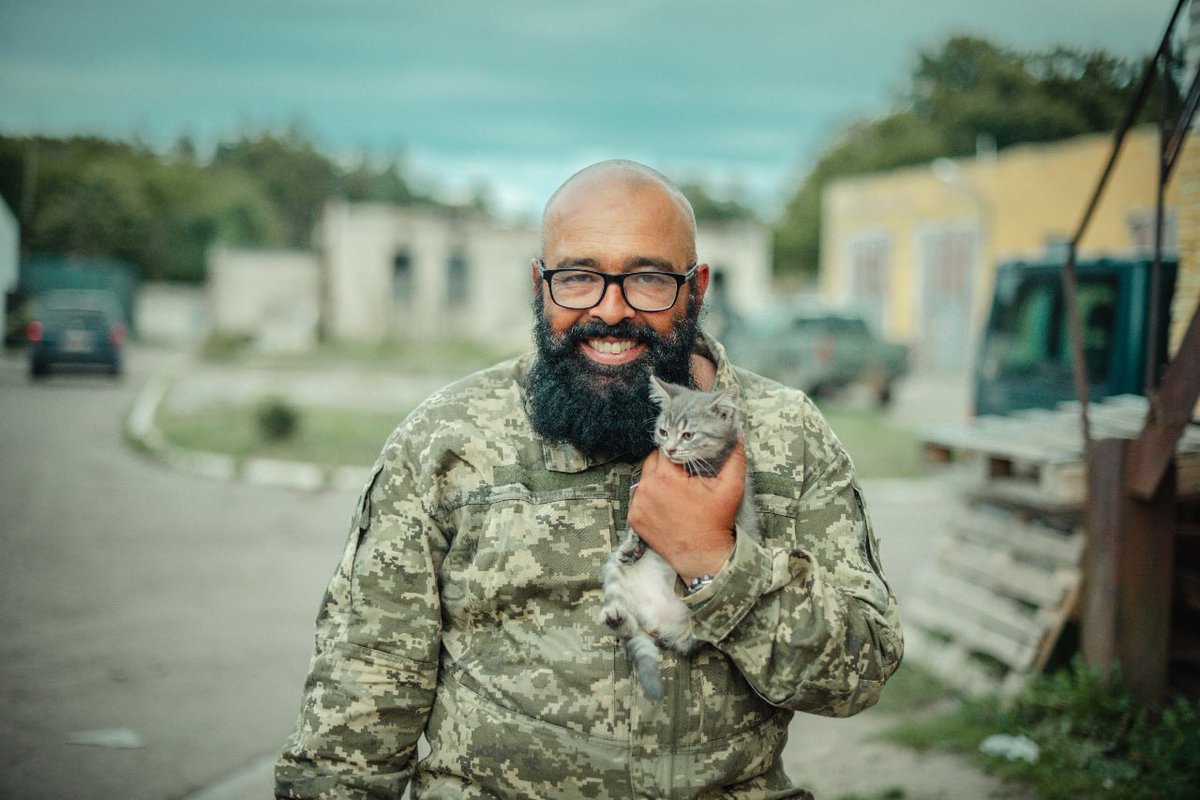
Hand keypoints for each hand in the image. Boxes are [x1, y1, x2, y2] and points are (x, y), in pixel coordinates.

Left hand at [628, 441, 744, 581]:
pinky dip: (651, 497)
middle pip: (653, 461)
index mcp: (665, 476)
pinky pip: (640, 498)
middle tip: (685, 475)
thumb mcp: (731, 487)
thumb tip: (735, 432)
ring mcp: (637, 505)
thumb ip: (734, 456)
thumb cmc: (716, 522)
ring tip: (676, 491)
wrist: (703, 558)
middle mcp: (646, 488)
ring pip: (645, 479)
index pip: (667, 448)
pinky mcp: (634, 519)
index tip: (689, 457)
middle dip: (668, 464)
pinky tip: (667, 504)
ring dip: (657, 480)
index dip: (679, 450)